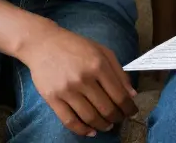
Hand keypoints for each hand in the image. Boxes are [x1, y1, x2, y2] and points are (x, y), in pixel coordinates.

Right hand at [18, 24, 138, 135]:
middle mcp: (83, 79)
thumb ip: (119, 72)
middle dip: (117, 118)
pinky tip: (90, 131)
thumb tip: (132, 95)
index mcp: (98, 65)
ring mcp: (67, 90)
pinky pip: (69, 121)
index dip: (128, 108)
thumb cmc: (76, 46)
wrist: (43, 43)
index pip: (119, 95)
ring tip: (107, 126)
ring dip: (102, 126)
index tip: (132, 112)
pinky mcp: (52, 98)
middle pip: (106, 109)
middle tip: (120, 119)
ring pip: (90, 117)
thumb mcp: (103, 52)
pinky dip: (82, 130)